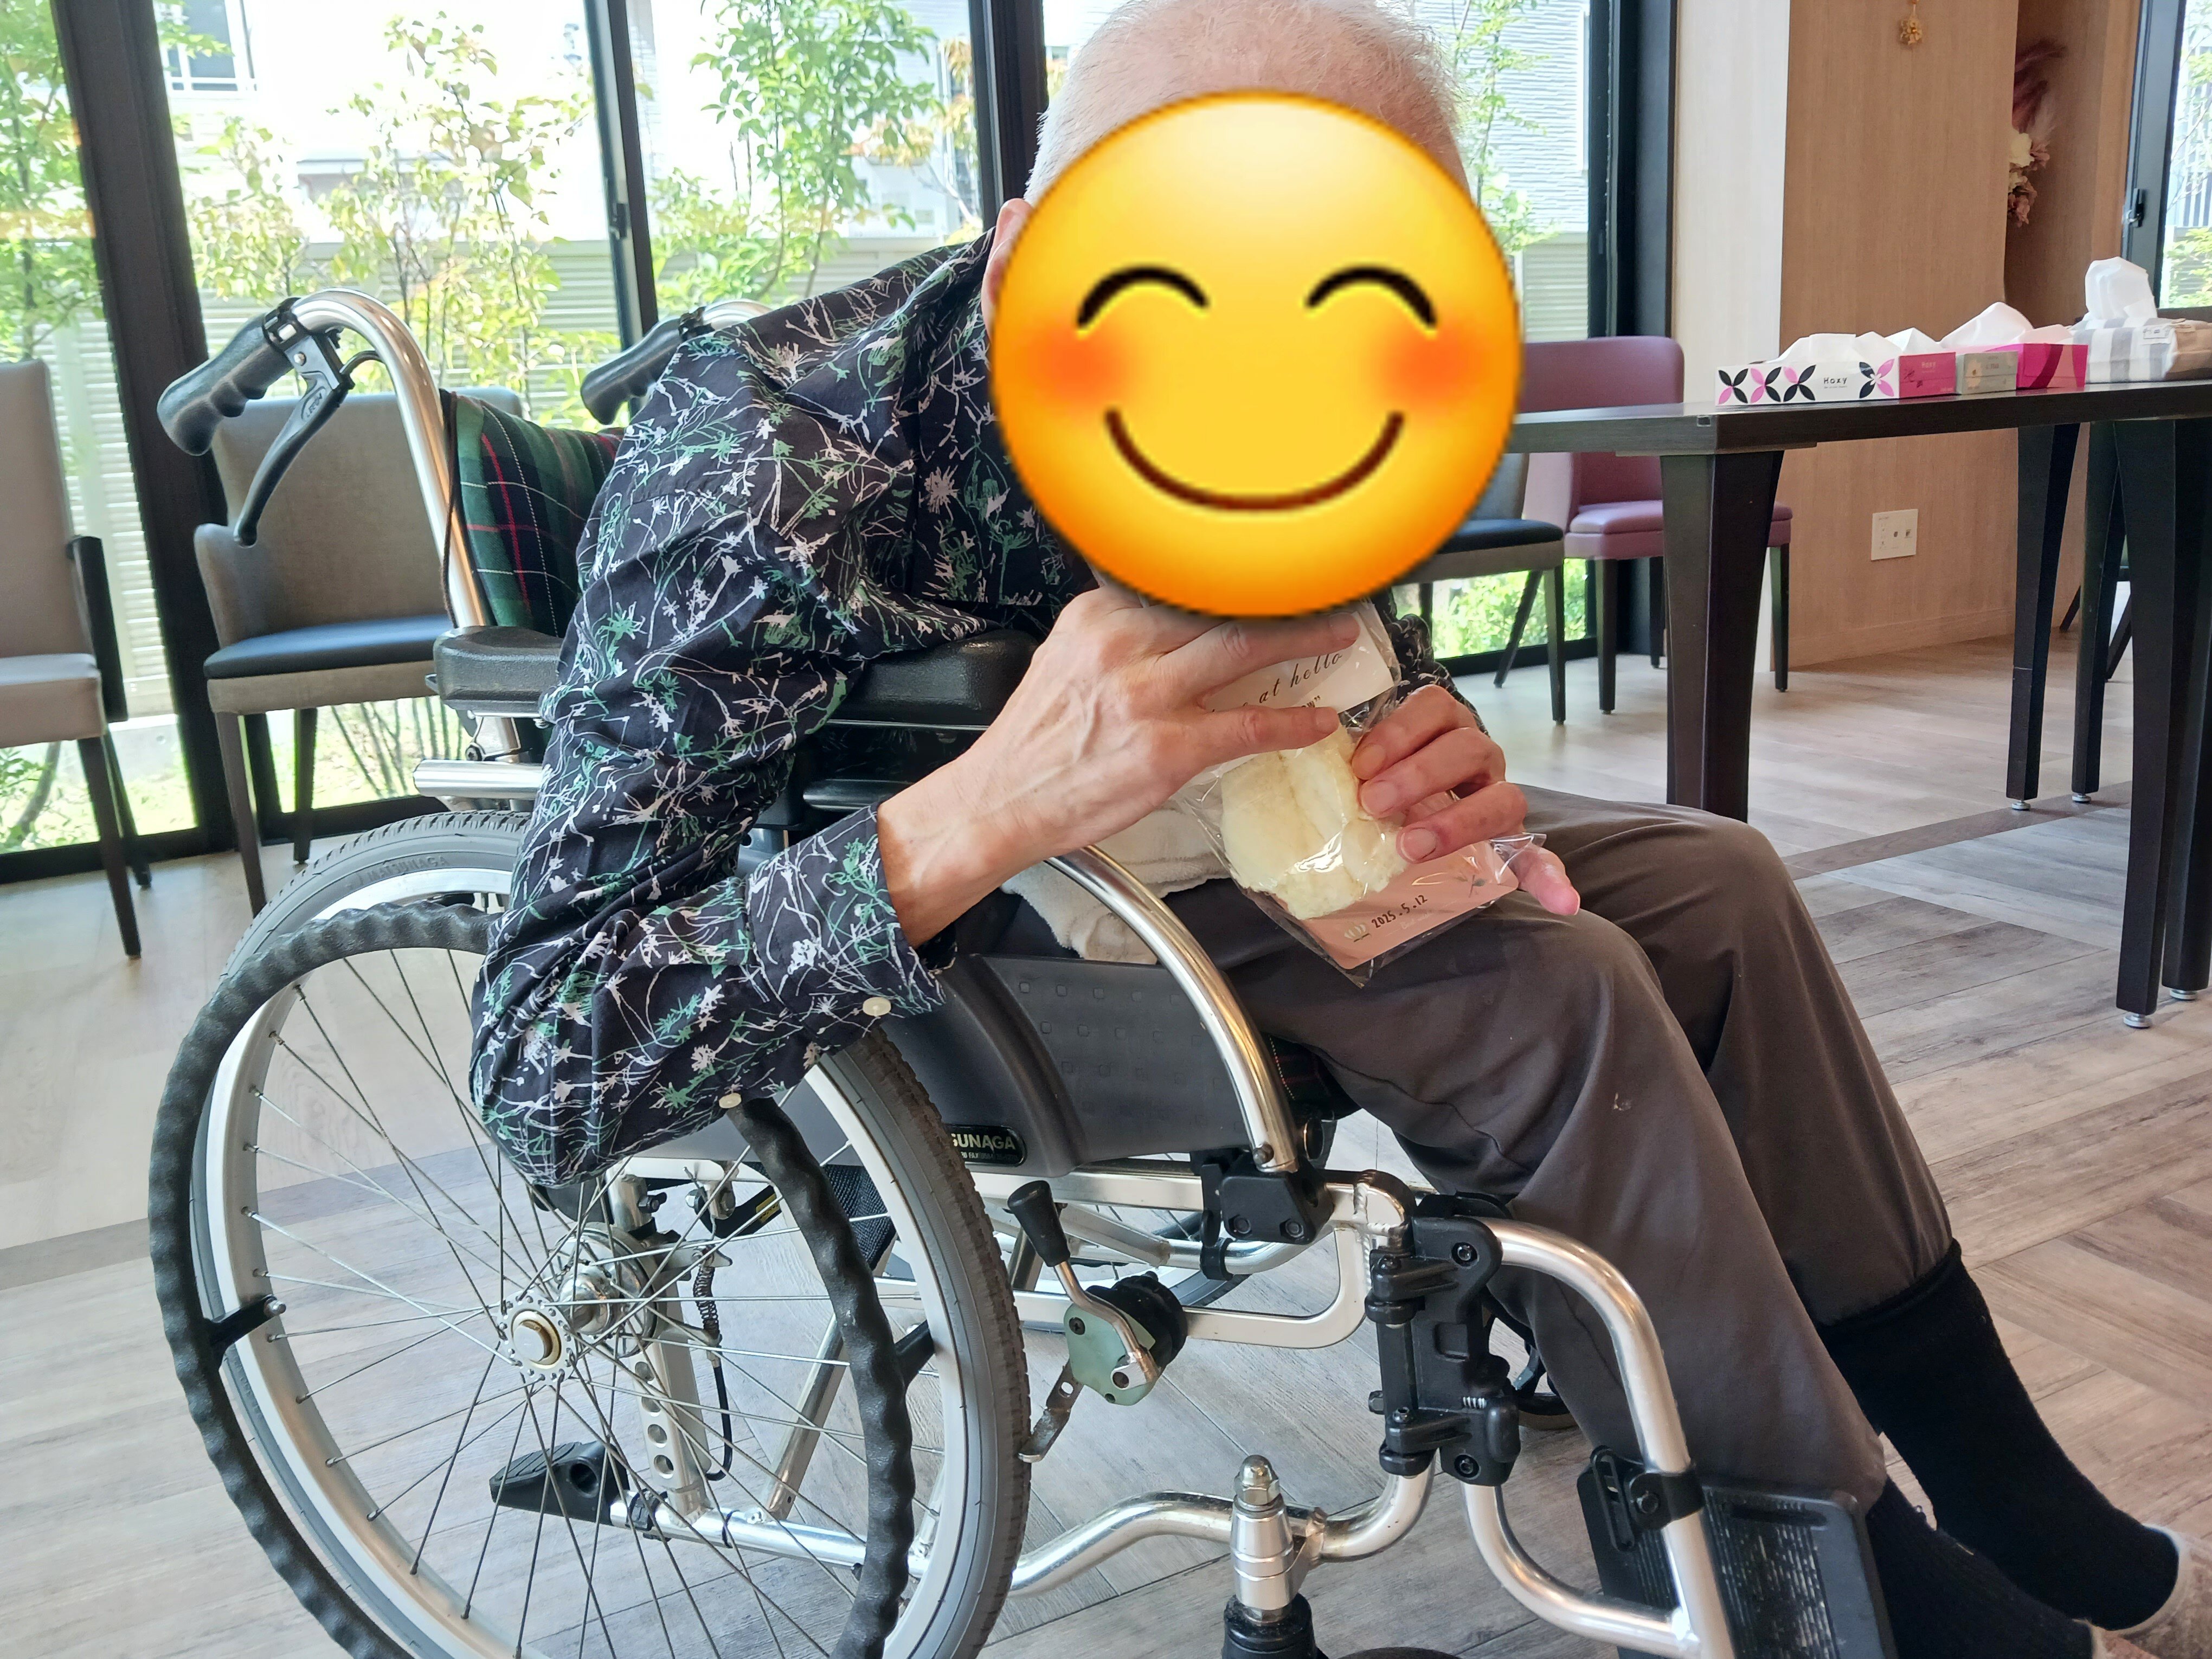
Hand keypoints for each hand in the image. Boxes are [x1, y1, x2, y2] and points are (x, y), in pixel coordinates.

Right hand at [878, 587, 1354, 942]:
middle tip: (1328, 593)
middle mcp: (1122, 644)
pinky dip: (1291, 723)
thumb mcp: (1066, 659)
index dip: (1240, 579)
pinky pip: (1247, 726)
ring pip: (1244, 650)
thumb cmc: (1036, 740)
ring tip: (1340, 639)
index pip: (1184, 582)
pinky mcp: (1166, 749)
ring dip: (1304, 641)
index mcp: (1097, 616)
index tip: (1274, 574)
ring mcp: (1146, 697)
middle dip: (1285, 596)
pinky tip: (1317, 722)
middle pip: (1223, 605)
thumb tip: (1175, 622)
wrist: (1000, 801)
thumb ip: (1117, 633)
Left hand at [1348, 684, 1579, 915]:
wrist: (1407, 809)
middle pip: (1467, 749)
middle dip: (1419, 775)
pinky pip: (1537, 855)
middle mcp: (1477, 755)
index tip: (1361, 765)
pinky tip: (1562, 902)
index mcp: (1442, 726)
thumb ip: (1352, 763)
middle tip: (1374, 802)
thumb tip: (1317, 767)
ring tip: (1412, 847)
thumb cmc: (1380, 780)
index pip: (1435, 707)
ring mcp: (1498, 795)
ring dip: (1457, 821)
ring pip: (1501, 795)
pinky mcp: (1511, 838)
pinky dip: (1549, 877)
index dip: (1400, 732)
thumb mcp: (1367, 764)